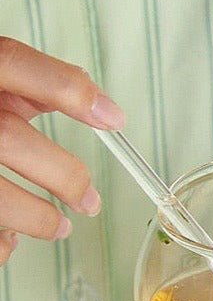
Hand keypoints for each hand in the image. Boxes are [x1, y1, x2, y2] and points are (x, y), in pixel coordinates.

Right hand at [0, 37, 124, 264]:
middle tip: (90, 201)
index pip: (12, 62)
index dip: (65, 88)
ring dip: (35, 217)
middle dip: (61, 175)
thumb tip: (96, 103)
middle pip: (6, 137)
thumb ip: (31, 83)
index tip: (113, 119)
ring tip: (60, 226)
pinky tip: (10, 237)